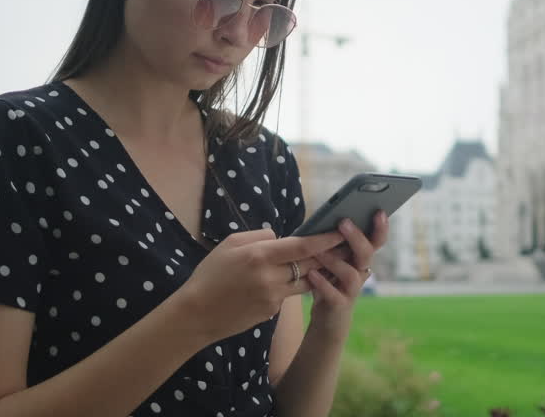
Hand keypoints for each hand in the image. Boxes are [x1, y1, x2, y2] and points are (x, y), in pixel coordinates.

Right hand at [178, 228, 343, 342]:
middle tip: (348, 244)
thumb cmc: (210, 274)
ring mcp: (273, 297)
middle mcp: (270, 277)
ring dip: (319, 271)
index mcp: (259, 256)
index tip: (342, 231)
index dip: (326, 239)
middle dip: (331, 254)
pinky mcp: (272, 312)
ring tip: (334, 259)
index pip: (303, 246)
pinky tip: (296, 278)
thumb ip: (260, 237)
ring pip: (306, 281)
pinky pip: (289, 294)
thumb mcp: (230, 244)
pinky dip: (292, 285)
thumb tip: (281, 237)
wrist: (196, 315)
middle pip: (311, 264)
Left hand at [306, 211, 389, 335]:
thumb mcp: (330, 260)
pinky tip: (311, 274)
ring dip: (334, 260)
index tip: (379, 212)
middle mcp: (360, 272)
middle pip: (366, 253)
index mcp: (360, 257)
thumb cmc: (328, 281)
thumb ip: (331, 243)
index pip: (376, 240)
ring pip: (351, 273)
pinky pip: (334, 294)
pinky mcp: (339, 305)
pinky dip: (323, 284)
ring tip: (318, 251)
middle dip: (357, 237)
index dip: (381, 228)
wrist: (327, 318)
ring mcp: (351, 289)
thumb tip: (323, 219)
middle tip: (344, 222)